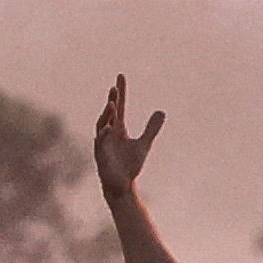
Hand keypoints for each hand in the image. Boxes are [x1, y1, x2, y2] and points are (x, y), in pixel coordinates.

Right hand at [92, 77, 164, 203]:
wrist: (122, 186)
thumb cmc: (130, 165)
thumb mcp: (144, 144)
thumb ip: (151, 129)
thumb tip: (161, 112)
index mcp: (118, 129)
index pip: (119, 106)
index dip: (121, 92)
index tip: (121, 76)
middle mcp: (109, 133)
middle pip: (109, 113)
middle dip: (112, 101)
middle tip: (115, 88)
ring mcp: (103, 144)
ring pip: (102, 125)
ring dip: (106, 115)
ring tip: (112, 104)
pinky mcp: (101, 156)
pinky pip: (100, 143)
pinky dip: (103, 135)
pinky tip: (108, 128)